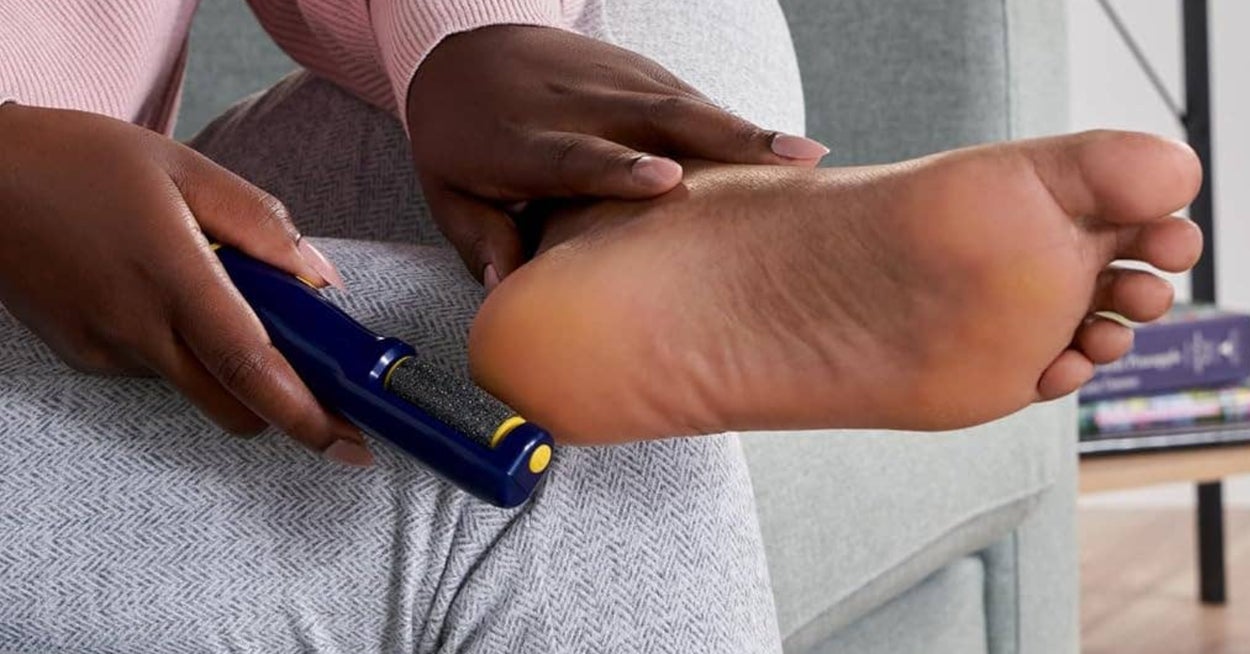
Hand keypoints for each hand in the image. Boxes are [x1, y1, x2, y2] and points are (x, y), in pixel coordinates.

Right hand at [0, 104, 371, 464]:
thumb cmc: (81, 160)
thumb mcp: (183, 168)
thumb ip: (262, 225)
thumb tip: (320, 279)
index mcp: (172, 277)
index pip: (251, 368)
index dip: (308, 414)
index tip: (354, 440)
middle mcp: (136, 329)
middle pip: (233, 407)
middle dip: (287, 412)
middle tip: (324, 389)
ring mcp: (103, 350)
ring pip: (197, 390)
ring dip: (233, 371)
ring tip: (224, 300)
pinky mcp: (81, 358)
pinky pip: (157, 372)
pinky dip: (185, 351)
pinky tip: (166, 297)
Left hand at [407, 25, 828, 286]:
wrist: (463, 50)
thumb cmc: (460, 139)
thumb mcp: (446, 194)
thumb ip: (481, 240)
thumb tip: (509, 292)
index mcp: (521, 140)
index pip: (576, 153)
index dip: (620, 166)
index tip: (667, 180)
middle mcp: (574, 103)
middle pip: (653, 118)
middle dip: (721, 137)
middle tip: (786, 162)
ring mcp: (612, 83)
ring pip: (684, 103)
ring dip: (744, 129)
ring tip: (807, 158)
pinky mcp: (638, 75)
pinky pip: (690, 101)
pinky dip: (733, 125)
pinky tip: (782, 151)